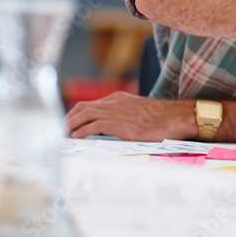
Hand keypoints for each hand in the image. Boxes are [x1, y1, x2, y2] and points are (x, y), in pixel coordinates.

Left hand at [64, 92, 195, 140]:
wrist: (176, 117)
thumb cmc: (163, 118)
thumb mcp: (140, 112)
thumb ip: (125, 115)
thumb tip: (117, 127)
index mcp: (119, 99)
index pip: (90, 104)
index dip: (76, 114)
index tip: (68, 123)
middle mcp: (115, 102)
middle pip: (82, 107)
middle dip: (68, 118)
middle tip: (59, 130)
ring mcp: (117, 111)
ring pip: (84, 114)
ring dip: (70, 125)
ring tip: (62, 135)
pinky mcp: (119, 124)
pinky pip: (93, 125)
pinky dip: (81, 131)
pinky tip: (76, 137)